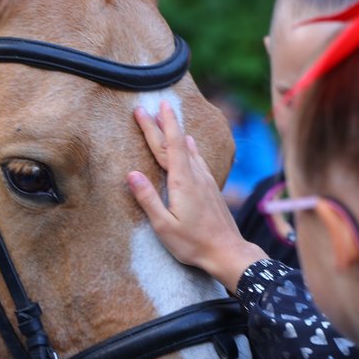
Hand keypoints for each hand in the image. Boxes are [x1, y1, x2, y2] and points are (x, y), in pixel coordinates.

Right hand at [127, 101, 266, 291]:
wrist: (227, 251)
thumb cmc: (193, 243)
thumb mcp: (164, 226)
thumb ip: (148, 199)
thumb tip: (131, 174)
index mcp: (182, 182)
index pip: (168, 145)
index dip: (158, 125)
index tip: (147, 108)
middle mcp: (195, 176)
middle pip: (176, 143)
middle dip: (161, 124)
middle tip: (149, 107)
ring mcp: (205, 180)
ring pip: (189, 149)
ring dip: (176, 131)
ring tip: (167, 118)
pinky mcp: (211, 187)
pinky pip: (198, 159)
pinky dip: (190, 146)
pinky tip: (190, 143)